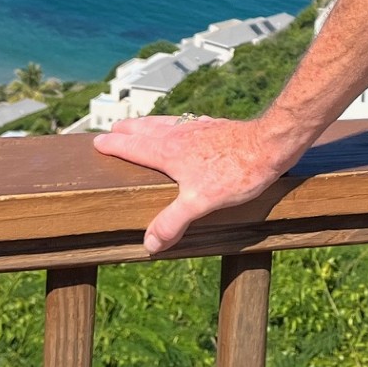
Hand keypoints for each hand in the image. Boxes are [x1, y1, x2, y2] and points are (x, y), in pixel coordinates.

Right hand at [92, 114, 294, 253]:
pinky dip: (176, 124)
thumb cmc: (236, 172)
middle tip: (113, 129)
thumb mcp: (200, 203)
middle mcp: (180, 135)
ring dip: (149, 124)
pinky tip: (185, 126)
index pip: (134, 147)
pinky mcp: (216, 127)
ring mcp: (198, 129)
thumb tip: (148, 243)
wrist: (270, 145)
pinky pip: (188, 123)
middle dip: (128, 130)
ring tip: (141, 125)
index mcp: (170, 152)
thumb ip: (172, 222)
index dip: (115, 146)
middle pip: (146, 129)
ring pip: (166, 123)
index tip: (97, 143)